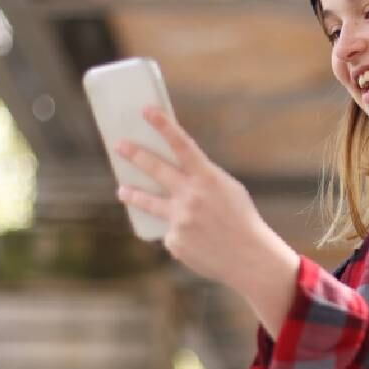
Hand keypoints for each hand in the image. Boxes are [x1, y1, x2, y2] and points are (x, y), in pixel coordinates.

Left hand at [114, 106, 275, 284]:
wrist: (249, 258)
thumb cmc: (241, 221)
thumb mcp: (228, 191)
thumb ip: (202, 180)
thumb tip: (175, 174)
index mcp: (208, 179)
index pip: (182, 145)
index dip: (163, 125)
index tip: (146, 110)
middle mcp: (190, 196)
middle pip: (156, 169)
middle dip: (135, 155)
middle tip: (119, 146)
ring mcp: (180, 219)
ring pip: (149, 203)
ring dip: (133, 194)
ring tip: (122, 190)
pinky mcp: (174, 241)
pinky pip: (171, 232)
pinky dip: (181, 234)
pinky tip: (196, 242)